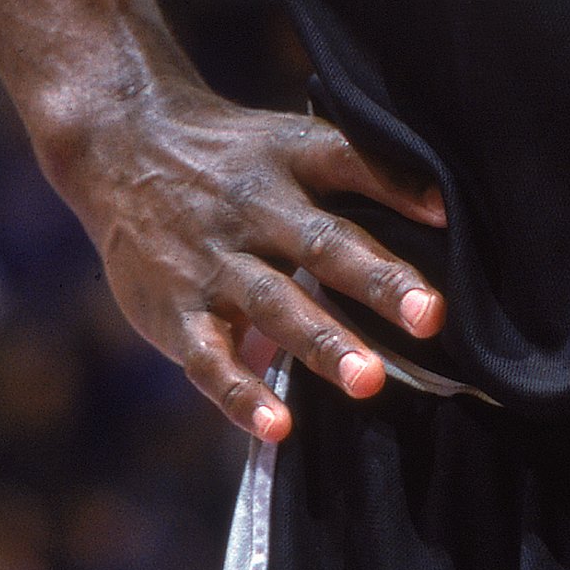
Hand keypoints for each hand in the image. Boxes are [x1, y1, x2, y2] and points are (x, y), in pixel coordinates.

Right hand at [49, 82, 447, 441]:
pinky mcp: (174, 310)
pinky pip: (209, 359)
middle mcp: (254, 209)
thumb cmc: (235, 156)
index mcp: (290, 159)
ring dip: (322, 342)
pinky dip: (242, 395)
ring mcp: (211, 261)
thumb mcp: (292, 143)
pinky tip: (280, 426)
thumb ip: (363, 173)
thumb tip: (447, 210)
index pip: (350, 164)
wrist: (121, 145)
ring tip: (370, 382)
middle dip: (376, 282)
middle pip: (321, 243)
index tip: (448, 216)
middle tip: (430, 319)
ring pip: (273, 303)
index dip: (398, 187)